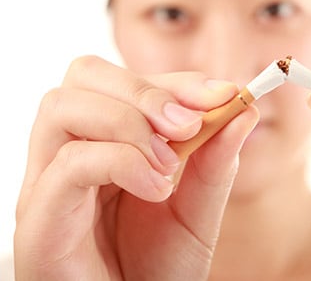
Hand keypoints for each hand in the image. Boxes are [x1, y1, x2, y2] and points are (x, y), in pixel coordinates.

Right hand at [14, 56, 258, 279]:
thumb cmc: (159, 269)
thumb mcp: (199, 208)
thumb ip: (216, 160)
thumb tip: (244, 109)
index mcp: (105, 142)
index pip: (126, 80)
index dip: (176, 81)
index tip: (224, 94)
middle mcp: (69, 154)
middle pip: (83, 76)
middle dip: (145, 90)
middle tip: (189, 124)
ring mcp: (48, 185)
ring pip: (63, 106)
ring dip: (130, 122)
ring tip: (168, 166)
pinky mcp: (39, 220)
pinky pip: (69, 163)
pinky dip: (122, 162)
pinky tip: (156, 188)